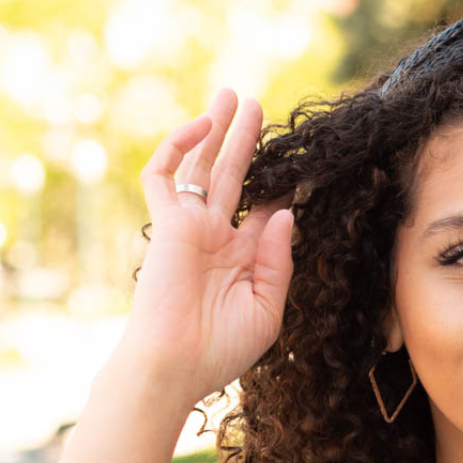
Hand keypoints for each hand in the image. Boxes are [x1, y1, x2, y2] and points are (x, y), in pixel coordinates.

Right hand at [121, 86, 295, 404]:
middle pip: (233, 178)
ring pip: (201, 167)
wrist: (175, 366)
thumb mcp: (266, 309)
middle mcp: (216, 239)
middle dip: (245, 142)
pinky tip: (202, 126)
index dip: (279, 188)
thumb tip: (285, 212)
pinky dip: (177, 147)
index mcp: (242, 261)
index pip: (263, 212)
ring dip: (217, 131)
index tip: (299, 165)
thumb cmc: (221, 350)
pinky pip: (163, 176)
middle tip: (256, 105)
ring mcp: (190, 228)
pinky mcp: (166, 224)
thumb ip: (277, 261)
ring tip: (232, 96)